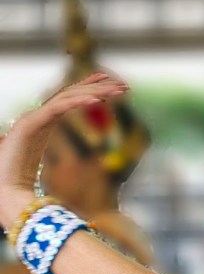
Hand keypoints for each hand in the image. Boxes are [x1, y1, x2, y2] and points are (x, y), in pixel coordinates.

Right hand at [0, 72, 127, 228]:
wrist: (6, 193)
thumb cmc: (23, 181)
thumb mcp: (50, 163)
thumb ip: (64, 155)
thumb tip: (90, 163)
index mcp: (44, 122)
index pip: (68, 98)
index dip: (87, 86)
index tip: (109, 81)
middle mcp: (38, 116)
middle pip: (70, 94)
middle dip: (98, 87)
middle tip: (123, 85)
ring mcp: (32, 119)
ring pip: (66, 97)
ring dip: (92, 91)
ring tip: (115, 89)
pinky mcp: (29, 126)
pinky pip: (56, 109)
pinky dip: (76, 102)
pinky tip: (96, 100)